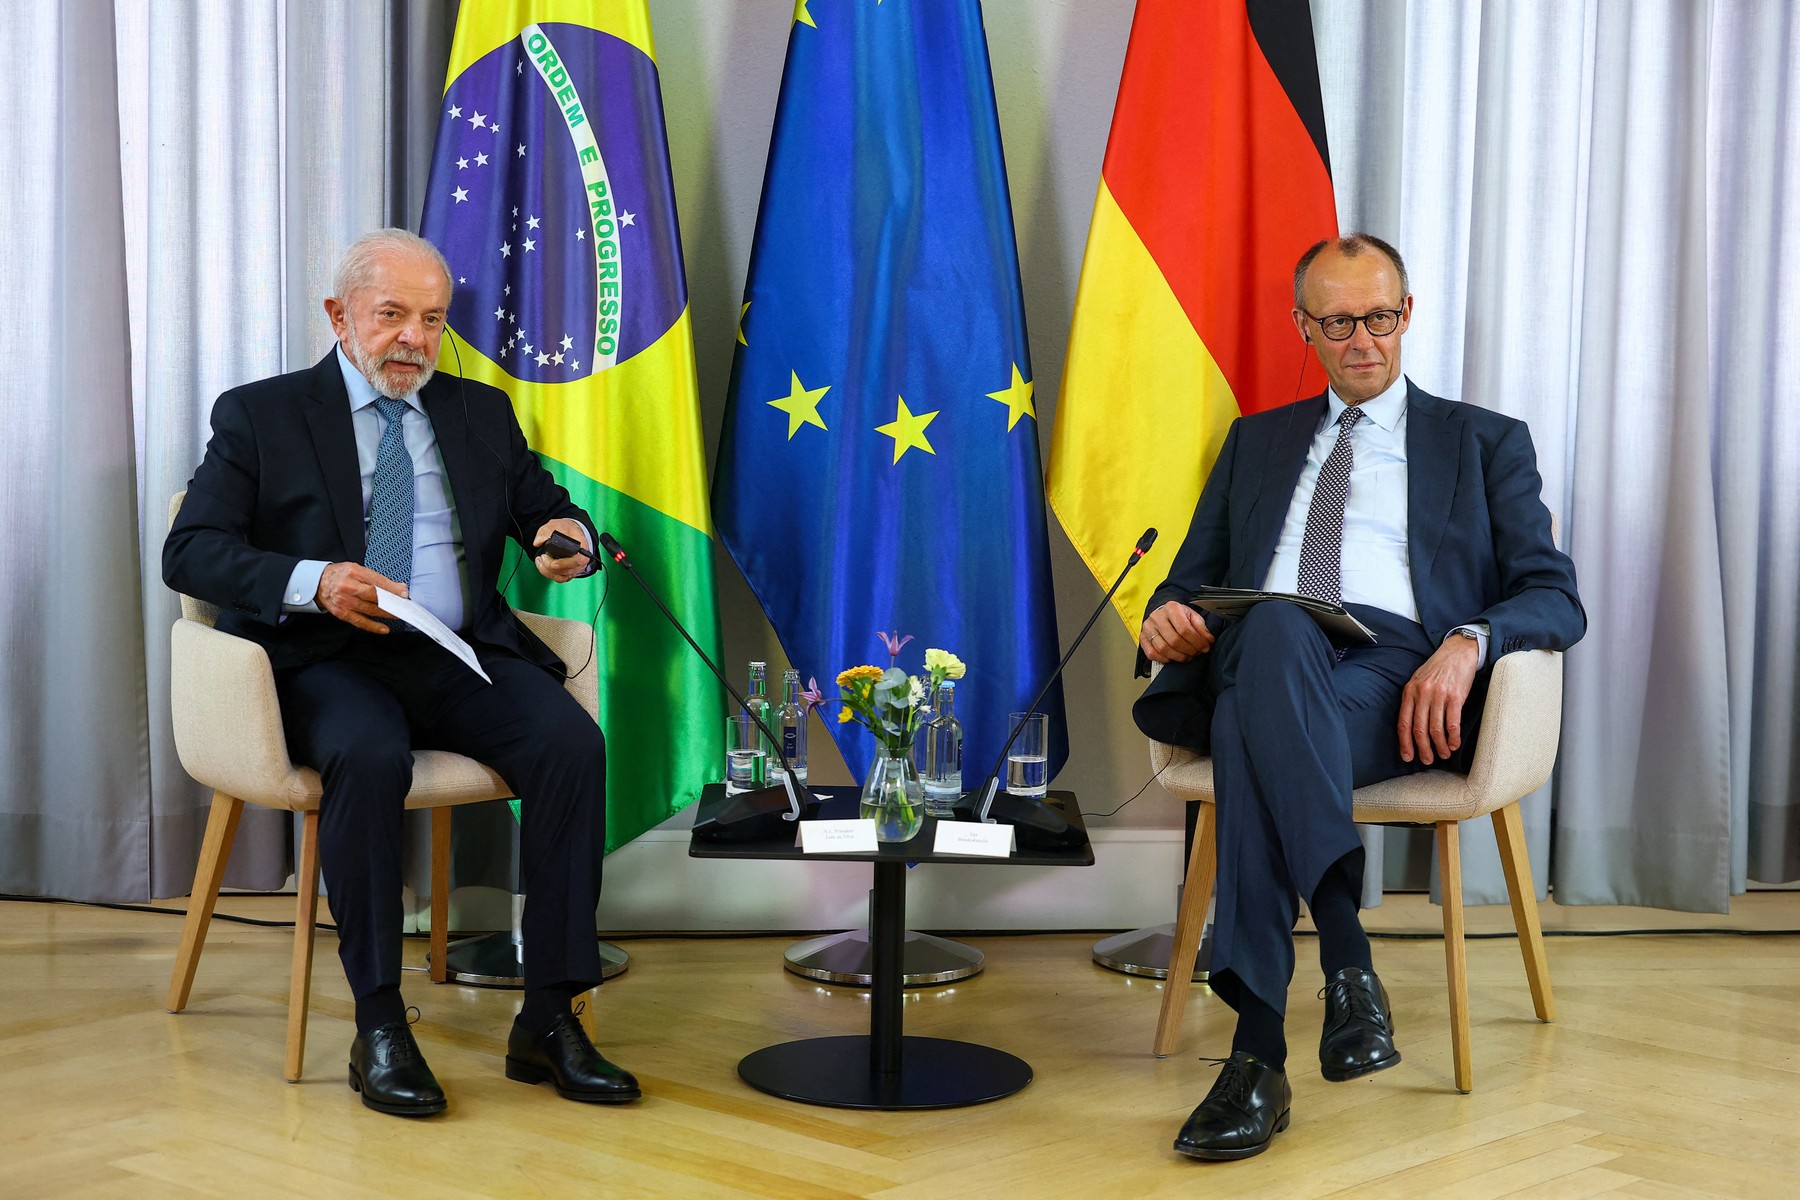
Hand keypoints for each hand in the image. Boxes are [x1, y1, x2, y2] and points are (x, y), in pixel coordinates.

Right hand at [316, 562, 407, 632]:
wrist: (317, 583)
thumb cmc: (340, 575)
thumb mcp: (357, 569)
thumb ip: (377, 578)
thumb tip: (399, 587)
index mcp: (354, 573)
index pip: (378, 581)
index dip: (393, 588)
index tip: (404, 593)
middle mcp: (348, 587)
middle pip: (374, 596)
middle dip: (392, 601)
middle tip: (404, 605)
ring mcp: (344, 601)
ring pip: (370, 610)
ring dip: (387, 614)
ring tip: (399, 615)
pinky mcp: (342, 613)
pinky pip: (360, 622)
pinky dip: (373, 626)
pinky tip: (384, 628)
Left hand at [532, 518, 590, 582]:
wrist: (570, 533)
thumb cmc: (566, 530)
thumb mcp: (555, 525)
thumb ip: (545, 532)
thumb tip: (538, 541)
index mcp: (582, 547)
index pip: (578, 560)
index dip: (565, 564)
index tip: (553, 562)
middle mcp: (581, 560)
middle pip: (568, 570)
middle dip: (551, 566)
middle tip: (542, 557)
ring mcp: (575, 568)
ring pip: (562, 577)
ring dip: (548, 571)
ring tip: (540, 561)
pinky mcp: (569, 572)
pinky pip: (559, 578)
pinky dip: (549, 574)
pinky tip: (542, 566)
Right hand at [1141, 600, 1214, 662]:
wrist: (1163, 613)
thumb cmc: (1178, 615)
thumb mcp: (1192, 616)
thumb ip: (1201, 627)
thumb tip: (1208, 640)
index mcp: (1172, 608)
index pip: (1184, 629)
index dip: (1197, 641)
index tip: (1205, 647)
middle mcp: (1157, 617)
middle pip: (1174, 640)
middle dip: (1189, 650)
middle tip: (1196, 653)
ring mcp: (1148, 628)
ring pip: (1163, 648)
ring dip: (1178, 657)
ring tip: (1187, 656)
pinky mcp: (1142, 638)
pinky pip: (1152, 654)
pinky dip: (1164, 659)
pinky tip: (1173, 658)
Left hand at [1397, 634, 1481, 764]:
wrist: (1457, 651)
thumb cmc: (1437, 668)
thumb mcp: (1418, 680)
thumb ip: (1413, 700)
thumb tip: (1410, 726)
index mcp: (1409, 692)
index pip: (1403, 723)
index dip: (1405, 743)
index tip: (1407, 757)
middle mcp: (1422, 694)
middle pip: (1419, 729)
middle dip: (1423, 749)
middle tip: (1427, 760)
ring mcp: (1439, 695)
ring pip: (1436, 729)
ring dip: (1439, 746)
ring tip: (1442, 754)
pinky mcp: (1455, 697)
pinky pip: (1452, 723)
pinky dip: (1453, 737)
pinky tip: (1453, 745)